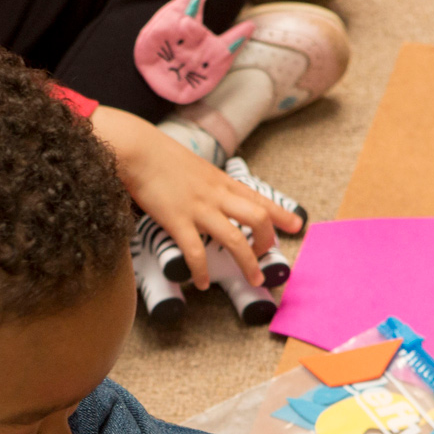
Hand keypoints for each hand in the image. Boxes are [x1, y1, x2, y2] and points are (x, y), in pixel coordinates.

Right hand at [90, 104, 301, 289]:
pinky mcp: (177, 220)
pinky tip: (202, 284)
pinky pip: (195, 251)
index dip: (281, 214)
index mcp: (222, 182)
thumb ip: (209, 184)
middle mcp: (217, 195)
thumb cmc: (161, 158)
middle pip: (258, 218)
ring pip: (235, 239)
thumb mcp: (196, 168)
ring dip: (248, 263)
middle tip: (266, 256)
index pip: (260, 198)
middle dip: (268, 241)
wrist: (137, 149)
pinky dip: (201, 271)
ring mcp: (199, 209)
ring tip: (253, 280)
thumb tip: (214, 196)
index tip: (296, 226)